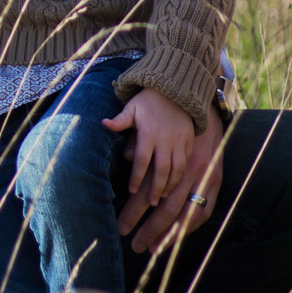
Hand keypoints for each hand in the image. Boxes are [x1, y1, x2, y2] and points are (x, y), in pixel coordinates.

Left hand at [103, 87, 194, 204]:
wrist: (174, 89)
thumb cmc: (147, 101)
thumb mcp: (132, 107)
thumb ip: (120, 120)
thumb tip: (103, 123)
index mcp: (149, 133)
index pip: (142, 160)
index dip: (137, 177)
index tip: (131, 190)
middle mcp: (165, 139)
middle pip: (161, 169)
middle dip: (156, 188)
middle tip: (150, 203)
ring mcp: (179, 141)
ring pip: (176, 168)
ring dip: (170, 185)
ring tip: (162, 198)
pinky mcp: (188, 140)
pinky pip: (186, 161)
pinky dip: (181, 175)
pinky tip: (176, 185)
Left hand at [117, 103, 225, 253]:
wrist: (201, 104)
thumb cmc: (166, 114)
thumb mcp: (143, 116)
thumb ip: (131, 134)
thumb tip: (125, 155)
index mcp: (170, 155)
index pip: (148, 188)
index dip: (134, 209)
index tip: (121, 227)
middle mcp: (189, 168)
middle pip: (166, 205)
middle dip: (150, 228)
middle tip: (134, 245)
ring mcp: (205, 175)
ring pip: (186, 210)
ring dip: (170, 232)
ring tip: (153, 249)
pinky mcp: (216, 179)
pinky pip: (204, 208)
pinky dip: (190, 224)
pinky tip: (176, 236)